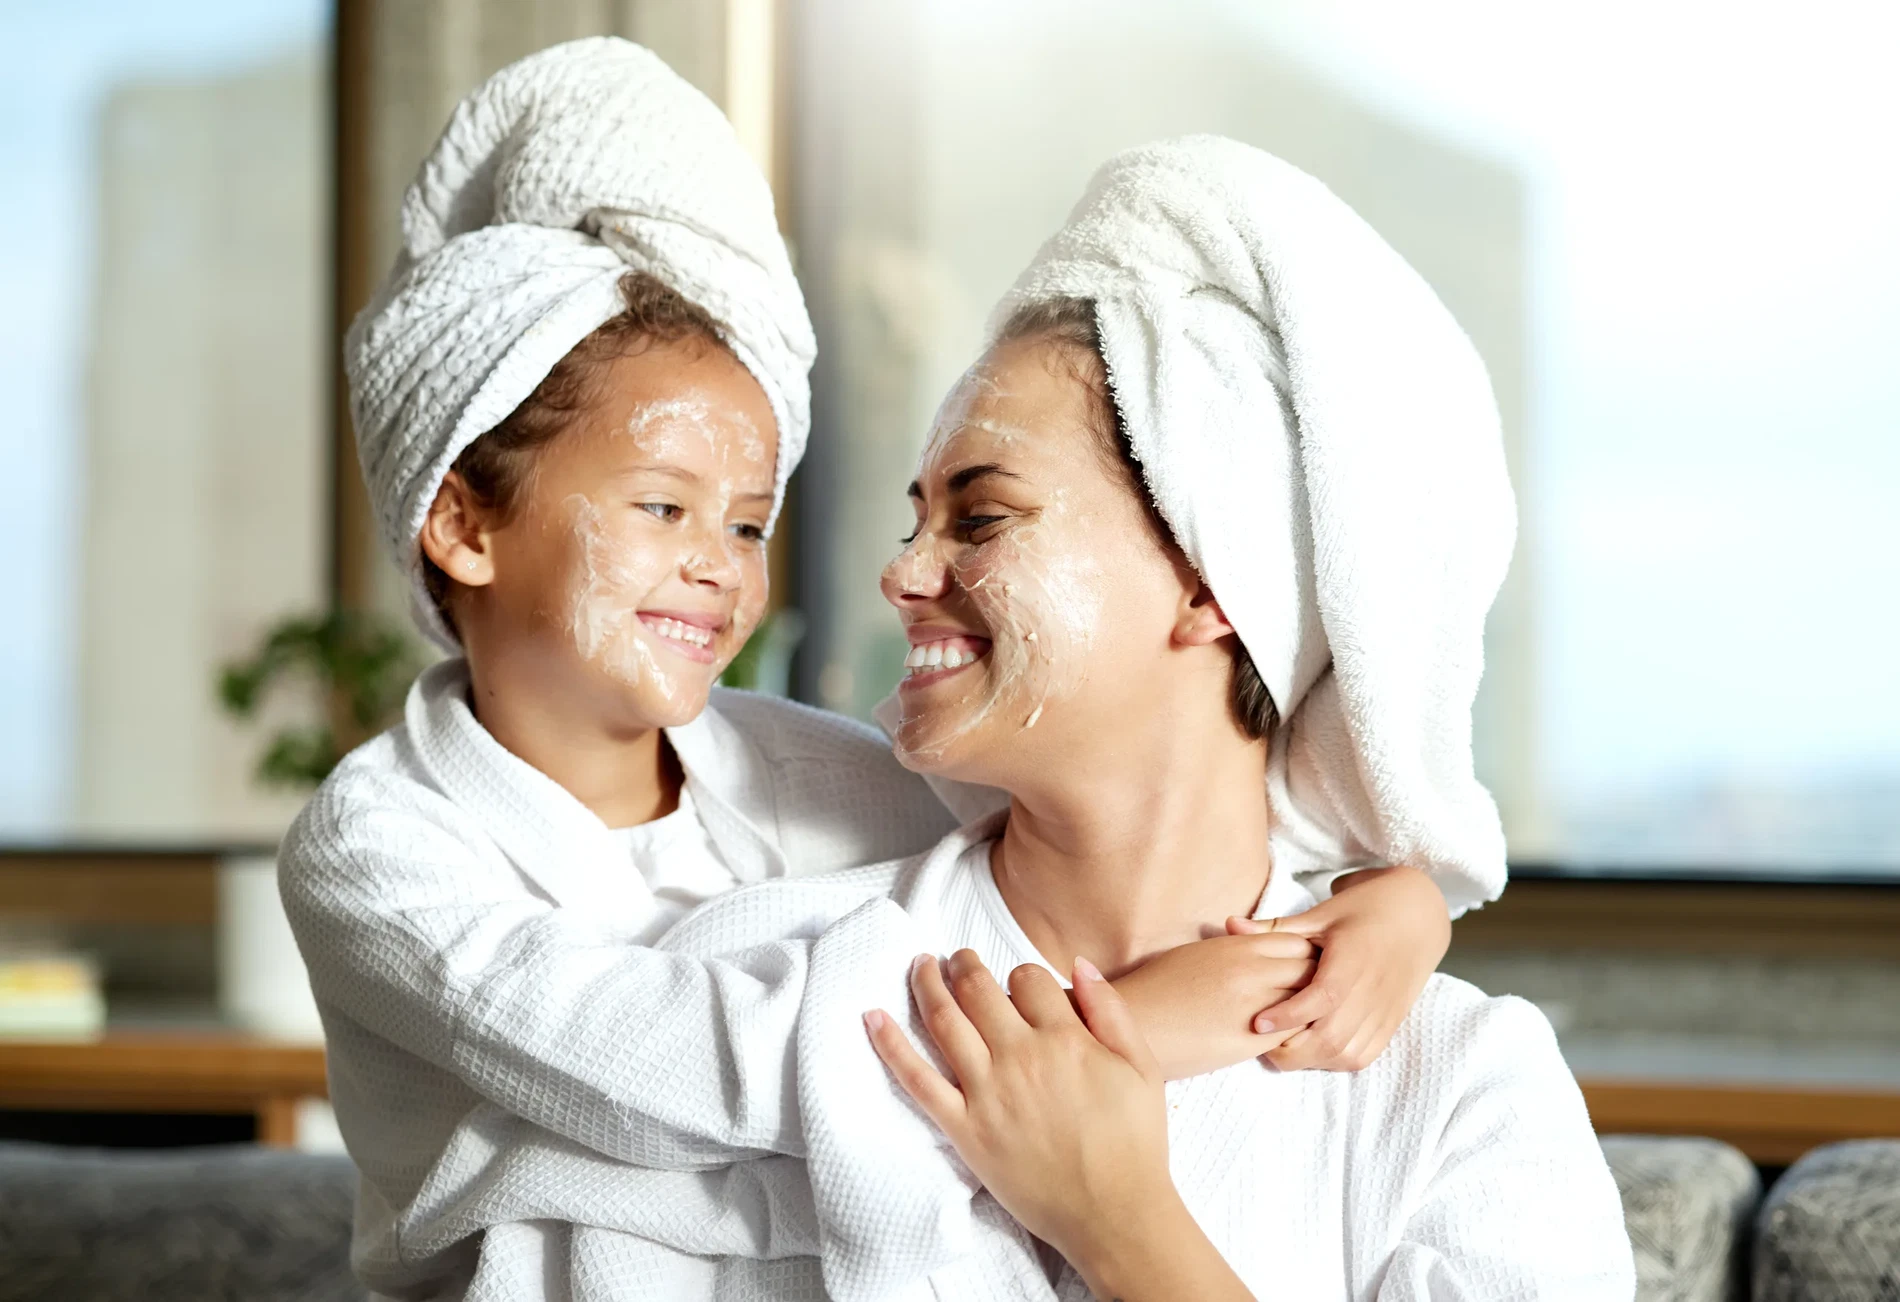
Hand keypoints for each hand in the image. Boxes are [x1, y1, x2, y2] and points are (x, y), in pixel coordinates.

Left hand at [863, 950, 1175, 1264]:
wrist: (1114, 1214)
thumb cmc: (1135, 1144)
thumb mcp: (1143, 1068)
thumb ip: (1112, 1011)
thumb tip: (1081, 966)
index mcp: (1065, 1039)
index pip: (1027, 979)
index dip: (1020, 973)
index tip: (1018, 982)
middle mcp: (1020, 1058)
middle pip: (978, 990)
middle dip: (963, 964)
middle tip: (955, 956)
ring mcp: (987, 1094)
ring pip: (944, 1021)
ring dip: (927, 984)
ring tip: (921, 966)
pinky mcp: (964, 1130)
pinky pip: (917, 1080)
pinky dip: (890, 1045)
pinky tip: (872, 1017)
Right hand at [1112, 931, 1317, 1077]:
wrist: (1132, 1022)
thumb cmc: (1156, 988)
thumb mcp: (1198, 954)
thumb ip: (1234, 949)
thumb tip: (1255, 952)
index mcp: (1238, 945)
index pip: (1299, 941)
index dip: (1311, 956)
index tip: (1312, 971)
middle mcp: (1252, 969)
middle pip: (1313, 969)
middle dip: (1323, 983)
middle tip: (1322, 999)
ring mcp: (1254, 1004)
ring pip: (1310, 1002)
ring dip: (1315, 1012)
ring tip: (1313, 1022)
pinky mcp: (1250, 1039)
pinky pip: (1294, 1034)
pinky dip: (1300, 1037)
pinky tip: (1294, 1043)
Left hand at [1246, 865, 1450, 1071]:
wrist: (1417, 916)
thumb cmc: (1363, 910)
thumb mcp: (1320, 913)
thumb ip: (1275, 927)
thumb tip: (1228, 926)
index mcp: (1353, 958)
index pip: (1322, 998)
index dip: (1289, 1015)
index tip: (1257, 1022)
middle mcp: (1373, 990)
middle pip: (1332, 1038)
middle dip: (1291, 1049)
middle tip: (1260, 1040)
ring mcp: (1385, 1011)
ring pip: (1346, 1054)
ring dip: (1311, 1058)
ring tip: (1282, 1044)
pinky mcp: (1391, 1024)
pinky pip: (1362, 1057)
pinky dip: (1333, 1060)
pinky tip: (1311, 1047)